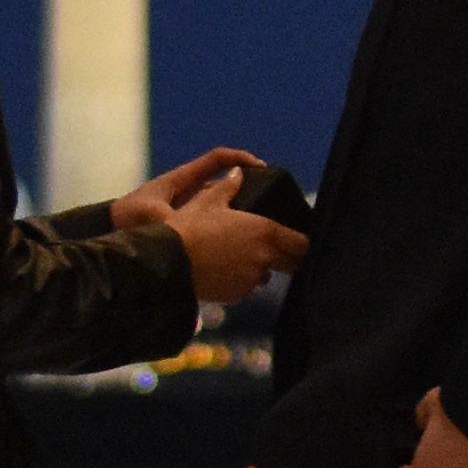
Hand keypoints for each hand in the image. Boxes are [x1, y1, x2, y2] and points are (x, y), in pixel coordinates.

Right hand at [117, 147, 305, 308]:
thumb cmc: (188, 228)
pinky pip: (245, 287)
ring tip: (237, 257)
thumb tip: (239, 172)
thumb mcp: (208, 201)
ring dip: (259, 268)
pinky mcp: (236, 295)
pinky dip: (239, 280)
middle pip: (292, 264)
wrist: (167, 263)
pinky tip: (221, 270)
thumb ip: (229, 186)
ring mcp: (250, 280)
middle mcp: (263, 258)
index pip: (301, 243)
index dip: (299, 241)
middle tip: (272, 249)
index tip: (294, 239)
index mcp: (264, 231)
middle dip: (285, 257)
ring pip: (266, 276)